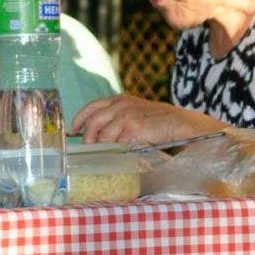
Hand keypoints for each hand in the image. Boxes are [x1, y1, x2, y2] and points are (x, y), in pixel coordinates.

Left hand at [67, 94, 222, 146]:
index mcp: (120, 99)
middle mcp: (121, 106)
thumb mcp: (135, 111)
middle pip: (93, 123)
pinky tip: (120, 155)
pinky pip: (117, 145)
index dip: (79, 119)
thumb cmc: (158, 121)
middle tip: (89, 148)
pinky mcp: (134, 129)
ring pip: (103, 137)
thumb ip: (117, 118)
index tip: (73, 130)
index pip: (92, 107)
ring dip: (103, 148)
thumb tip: (95, 134)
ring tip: (108, 154)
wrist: (180, 124)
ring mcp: (127, 117)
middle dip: (88, 138)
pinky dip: (116, 152)